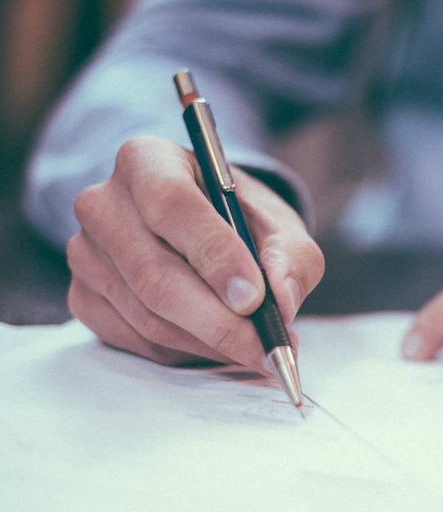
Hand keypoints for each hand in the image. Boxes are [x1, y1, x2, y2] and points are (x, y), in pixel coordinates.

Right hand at [67, 136, 323, 370]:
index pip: (172, 205)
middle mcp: (104, 203)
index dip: (214, 254)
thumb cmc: (241, 220)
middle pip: (154, 273)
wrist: (206, 230)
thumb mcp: (279, 225)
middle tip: (265, 346)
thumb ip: (290, 256)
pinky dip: (185, 352)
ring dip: (209, 342)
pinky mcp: (83, 297)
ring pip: (147, 315)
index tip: (254, 297)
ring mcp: (86, 253)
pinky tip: (218, 345)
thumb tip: (281, 300)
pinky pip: (136, 339)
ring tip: (256, 349)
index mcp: (147, 160)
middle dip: (218, 320)